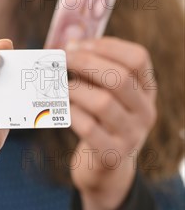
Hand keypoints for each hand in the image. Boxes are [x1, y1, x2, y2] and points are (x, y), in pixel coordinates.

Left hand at [66, 37, 156, 209]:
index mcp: (147, 89)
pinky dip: (70, 112)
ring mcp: (131, 135)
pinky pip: (87, 127)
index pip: (138, 58)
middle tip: (62, 58)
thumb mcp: (106, 91)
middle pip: (119, 78)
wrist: (107, 167)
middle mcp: (145, 111)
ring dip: (75, 89)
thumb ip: (93, 67)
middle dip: (85, 62)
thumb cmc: (101, 117)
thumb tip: (68, 42)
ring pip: (102, 103)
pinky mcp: (112, 155)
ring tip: (62, 87)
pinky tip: (63, 108)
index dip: (106, 45)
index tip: (78, 44)